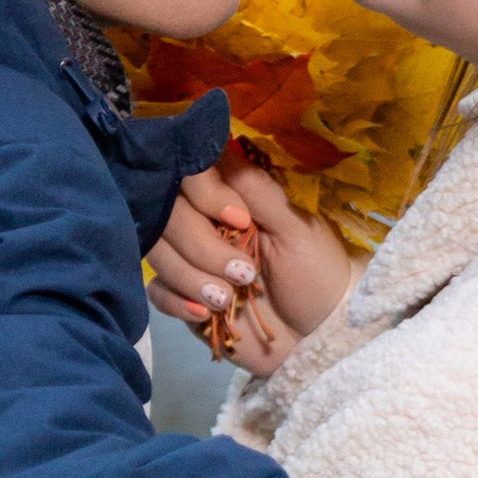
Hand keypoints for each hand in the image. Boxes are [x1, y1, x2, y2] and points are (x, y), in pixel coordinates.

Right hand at [151, 150, 355, 373]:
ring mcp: (190, 259)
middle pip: (166, 214)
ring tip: (230, 299)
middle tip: (245, 272)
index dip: (203, 193)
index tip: (239, 218)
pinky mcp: (182, 297)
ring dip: (192, 277)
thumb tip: (218, 141)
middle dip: (202, 246)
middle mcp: (204, 221)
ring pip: (157, 253)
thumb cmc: (317, 274)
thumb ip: (254, 188)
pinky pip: (157, 291)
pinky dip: (178, 301)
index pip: (190, 174)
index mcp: (231, 197)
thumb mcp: (295, 227)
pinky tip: (206, 314)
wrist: (320, 337)